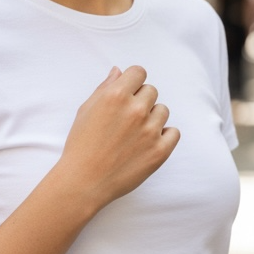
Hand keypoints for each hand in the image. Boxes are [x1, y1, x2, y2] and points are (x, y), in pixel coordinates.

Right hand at [59, 65, 179, 214]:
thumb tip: (119, 72)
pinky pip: (173, 132)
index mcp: (116, 95)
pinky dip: (164, 136)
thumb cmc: (80, 146)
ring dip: (152, 118)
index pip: (139, 72)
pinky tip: (148, 143)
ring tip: (134, 134)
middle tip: (126, 120)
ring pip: (163, 110)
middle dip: (141, 101)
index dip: (133, 82)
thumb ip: (104, 88)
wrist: (83, 182)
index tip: (128, 94)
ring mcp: (150, 131)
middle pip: (151, 91)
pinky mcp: (160, 151)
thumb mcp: (86, 111)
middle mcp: (136, 110)